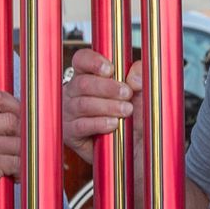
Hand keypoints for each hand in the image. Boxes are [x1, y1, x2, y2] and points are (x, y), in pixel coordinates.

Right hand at [0, 90, 22, 208]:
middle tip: (21, 147)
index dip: (15, 105)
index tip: (22, 117)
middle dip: (22, 135)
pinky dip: (20, 171)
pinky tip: (12, 176)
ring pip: (18, 143)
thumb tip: (17, 114)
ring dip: (22, 156)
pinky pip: (17, 162)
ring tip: (14, 165)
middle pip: (12, 120)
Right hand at [63, 48, 139, 163]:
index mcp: (88, 75)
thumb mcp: (140, 93)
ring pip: (83, 104)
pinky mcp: (71, 133)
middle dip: (107, 87)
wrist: (132, 148)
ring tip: (126, 110)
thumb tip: (133, 75)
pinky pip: (82, 125)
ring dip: (107, 106)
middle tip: (126, 93)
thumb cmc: (132, 116)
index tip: (110, 69)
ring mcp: (69, 112)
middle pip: (83, 83)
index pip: (81, 60)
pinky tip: (113, 124)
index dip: (92, 61)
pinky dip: (99, 123)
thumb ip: (139, 76)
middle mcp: (74, 92)